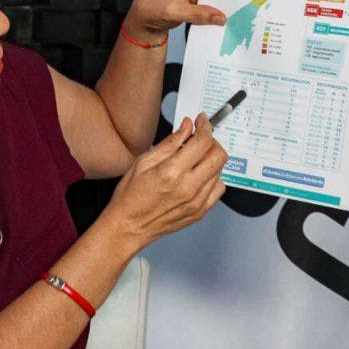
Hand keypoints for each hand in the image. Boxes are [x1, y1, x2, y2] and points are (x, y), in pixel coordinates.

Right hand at [98, 114, 228, 251]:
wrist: (128, 227)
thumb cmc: (130, 197)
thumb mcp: (143, 162)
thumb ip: (169, 143)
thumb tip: (186, 127)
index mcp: (172, 172)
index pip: (202, 142)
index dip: (205, 126)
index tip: (201, 121)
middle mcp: (188, 188)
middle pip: (219, 155)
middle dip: (212, 141)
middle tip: (200, 138)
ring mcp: (197, 202)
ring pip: (220, 171)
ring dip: (210, 159)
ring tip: (194, 159)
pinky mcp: (200, 212)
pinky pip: (218, 189)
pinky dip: (212, 177)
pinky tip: (198, 176)